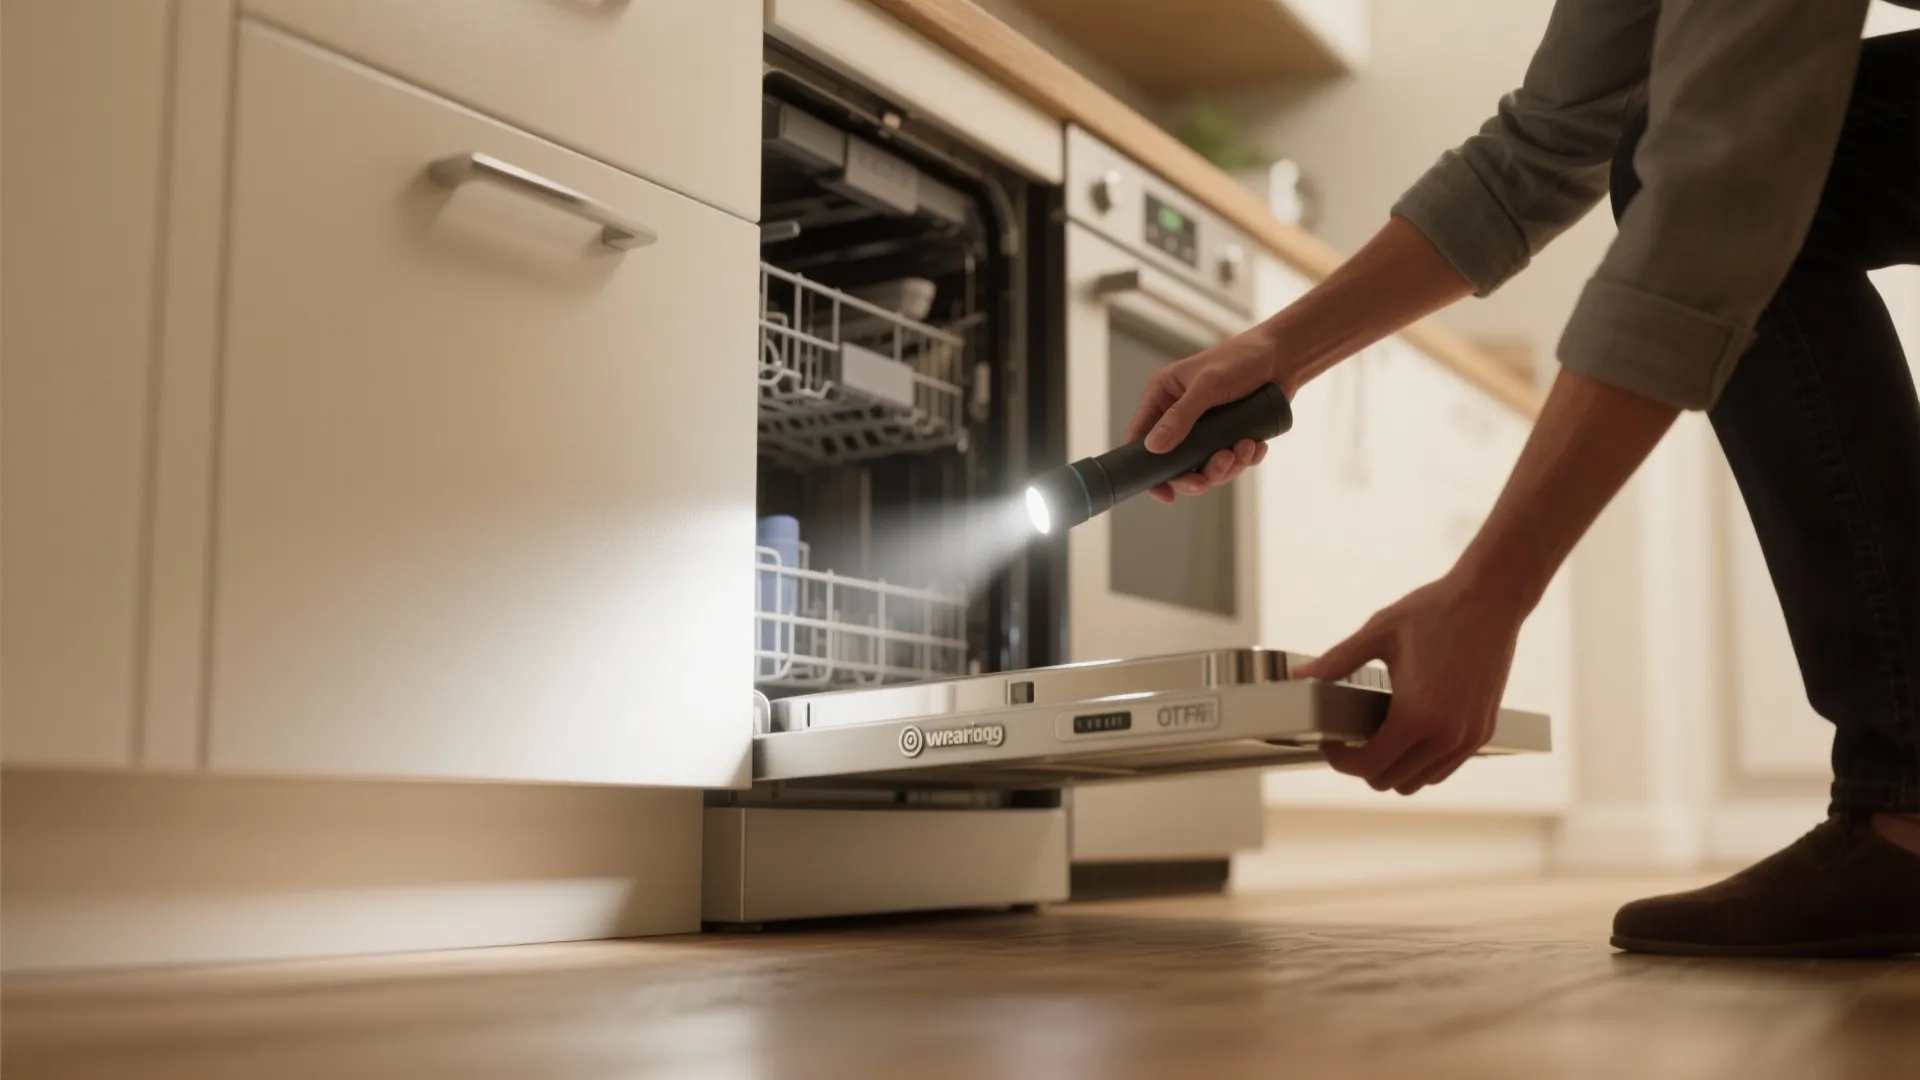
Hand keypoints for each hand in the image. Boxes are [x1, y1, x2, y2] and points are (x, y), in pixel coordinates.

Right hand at [1123, 326, 1287, 503]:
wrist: (1284, 356)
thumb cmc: (1242, 358)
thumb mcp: (1208, 385)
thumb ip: (1180, 416)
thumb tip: (1153, 448)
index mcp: (1163, 396)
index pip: (1141, 437)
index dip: (1147, 469)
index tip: (1164, 492)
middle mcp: (1179, 414)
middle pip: (1174, 462)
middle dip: (1194, 475)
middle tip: (1207, 481)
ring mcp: (1205, 427)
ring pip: (1205, 466)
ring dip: (1225, 467)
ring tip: (1244, 449)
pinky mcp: (1229, 434)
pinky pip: (1230, 461)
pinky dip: (1244, 460)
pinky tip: (1256, 446)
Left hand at [1291, 573, 1525, 795]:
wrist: (1491, 598)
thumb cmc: (1436, 611)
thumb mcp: (1378, 632)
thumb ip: (1337, 660)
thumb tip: (1301, 676)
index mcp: (1417, 714)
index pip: (1369, 766)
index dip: (1340, 761)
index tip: (1331, 742)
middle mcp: (1446, 735)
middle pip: (1392, 781)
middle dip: (1364, 765)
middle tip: (1350, 739)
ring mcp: (1469, 737)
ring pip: (1420, 781)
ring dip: (1394, 768)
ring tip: (1379, 736)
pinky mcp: (1484, 731)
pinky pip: (1445, 768)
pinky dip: (1422, 762)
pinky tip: (1408, 733)